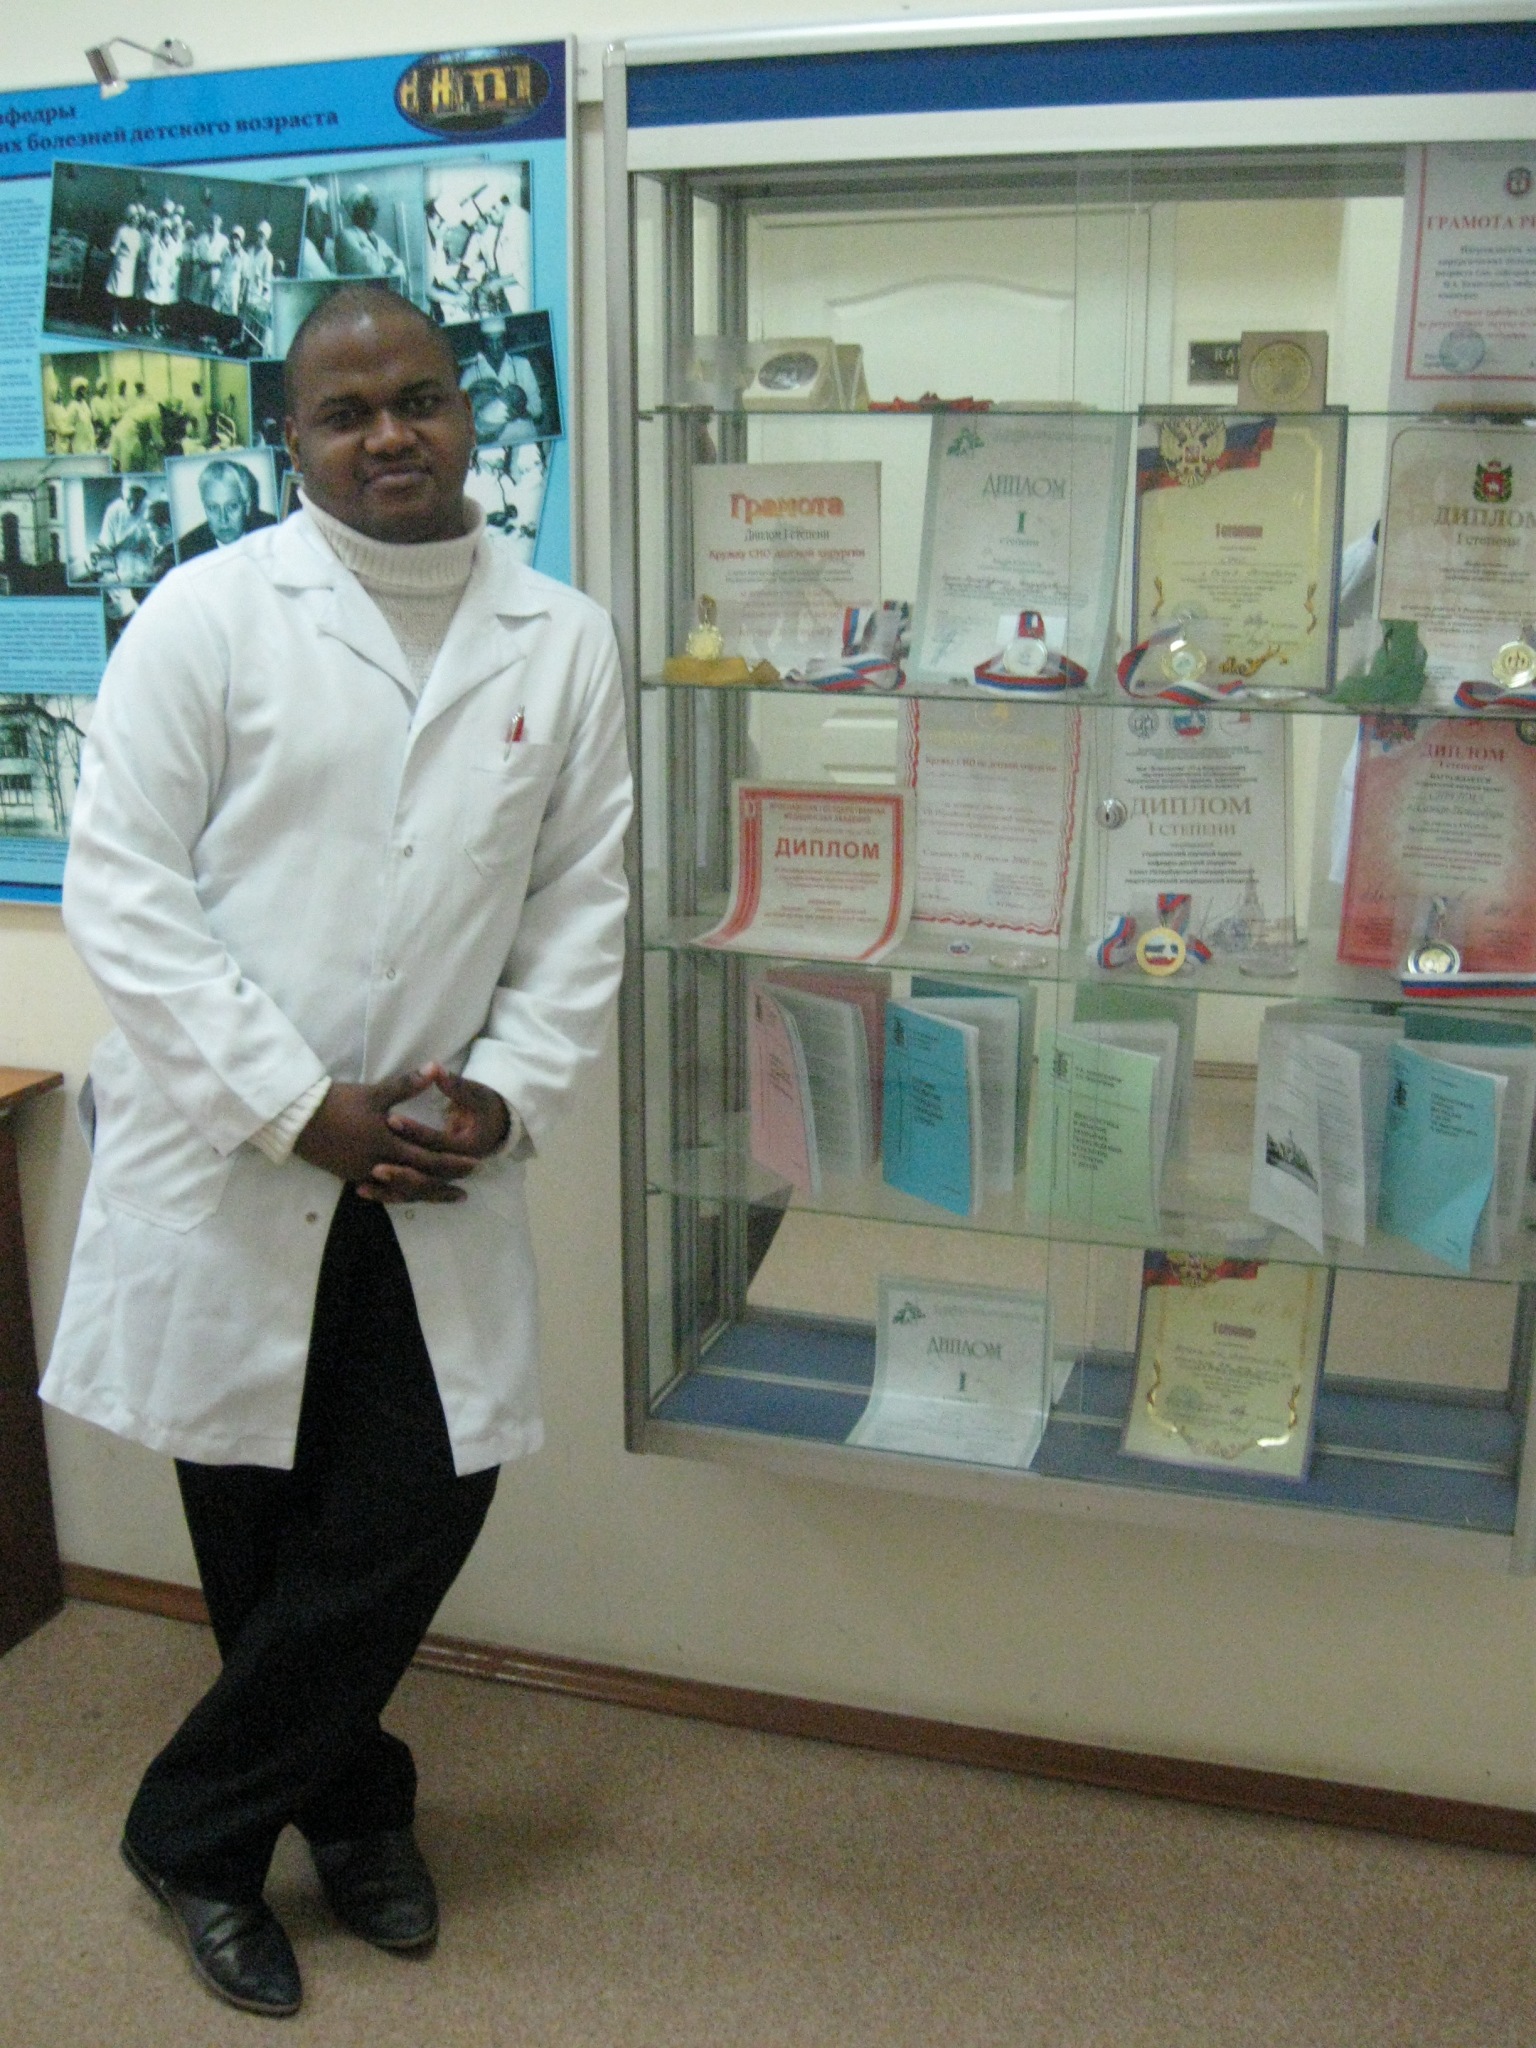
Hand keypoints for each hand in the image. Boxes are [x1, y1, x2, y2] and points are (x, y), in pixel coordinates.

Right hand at [293, 1071, 482, 1203]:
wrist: (298, 1119)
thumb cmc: (337, 1103)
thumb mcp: (375, 1093)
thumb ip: (407, 1085)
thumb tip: (436, 1068)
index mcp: (388, 1142)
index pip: (429, 1158)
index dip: (453, 1163)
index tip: (474, 1166)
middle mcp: (379, 1163)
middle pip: (419, 1180)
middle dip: (443, 1186)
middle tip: (465, 1193)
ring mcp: (363, 1173)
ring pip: (400, 1190)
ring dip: (424, 1194)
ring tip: (442, 1198)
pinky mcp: (350, 1175)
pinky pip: (381, 1190)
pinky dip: (397, 1193)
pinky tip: (406, 1196)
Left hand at [366, 1062, 511, 1203]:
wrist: (496, 1125)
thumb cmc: (485, 1107)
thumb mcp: (475, 1094)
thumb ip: (455, 1084)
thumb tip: (435, 1068)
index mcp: (469, 1146)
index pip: (436, 1141)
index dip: (414, 1131)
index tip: (389, 1119)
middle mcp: (457, 1167)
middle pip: (425, 1171)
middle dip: (400, 1169)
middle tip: (373, 1163)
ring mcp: (444, 1176)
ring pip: (416, 1189)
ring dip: (392, 1185)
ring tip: (365, 1181)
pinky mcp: (433, 1179)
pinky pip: (409, 1192)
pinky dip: (387, 1193)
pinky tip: (362, 1190)